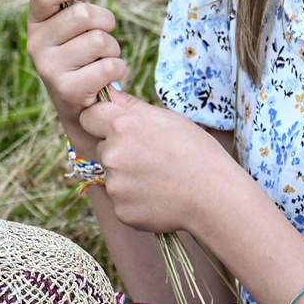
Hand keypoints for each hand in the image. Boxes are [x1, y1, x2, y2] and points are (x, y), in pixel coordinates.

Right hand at [27, 0, 126, 117]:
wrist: (80, 108)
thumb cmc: (81, 57)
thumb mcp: (70, 27)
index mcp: (36, 23)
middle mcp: (36, 45)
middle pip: (83, 14)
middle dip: (105, 22)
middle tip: (102, 37)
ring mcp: (49, 69)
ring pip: (99, 40)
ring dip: (112, 49)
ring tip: (101, 60)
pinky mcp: (67, 91)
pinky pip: (108, 66)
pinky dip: (117, 69)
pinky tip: (105, 78)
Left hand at [76, 94, 239, 235]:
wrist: (214, 197)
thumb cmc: (197, 153)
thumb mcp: (169, 120)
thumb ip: (133, 107)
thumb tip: (110, 93)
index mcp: (123, 126)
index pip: (89, 116)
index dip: (102, 121)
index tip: (114, 127)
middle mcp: (113, 155)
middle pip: (102, 148)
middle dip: (119, 151)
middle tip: (152, 158)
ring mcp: (115, 185)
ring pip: (111, 176)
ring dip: (127, 177)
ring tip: (160, 180)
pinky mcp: (120, 210)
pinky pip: (121, 201)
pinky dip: (135, 200)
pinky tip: (159, 197)